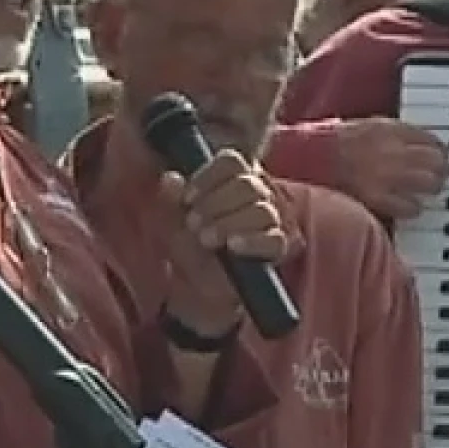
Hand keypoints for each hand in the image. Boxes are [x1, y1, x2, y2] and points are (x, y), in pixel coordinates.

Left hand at [158, 150, 286, 338]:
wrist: (197, 286)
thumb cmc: (189, 244)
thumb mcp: (172, 221)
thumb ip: (170, 198)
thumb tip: (170, 178)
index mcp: (233, 177)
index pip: (231, 161)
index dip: (208, 178)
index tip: (187, 200)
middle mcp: (258, 192)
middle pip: (247, 184)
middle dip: (215, 204)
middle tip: (193, 224)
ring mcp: (272, 219)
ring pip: (262, 210)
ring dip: (229, 223)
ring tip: (206, 239)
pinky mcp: (278, 247)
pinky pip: (274, 239)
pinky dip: (252, 240)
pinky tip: (232, 246)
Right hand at [332, 119, 447, 219]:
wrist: (305, 160)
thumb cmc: (329, 143)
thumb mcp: (363, 126)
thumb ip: (390, 134)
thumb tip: (411, 144)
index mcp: (389, 129)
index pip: (431, 139)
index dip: (440, 151)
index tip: (440, 157)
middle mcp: (393, 151)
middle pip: (437, 161)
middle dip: (441, 170)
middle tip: (439, 177)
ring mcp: (387, 176)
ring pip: (429, 184)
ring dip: (431, 189)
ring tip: (426, 193)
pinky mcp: (378, 199)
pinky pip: (410, 207)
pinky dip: (413, 208)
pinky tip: (409, 207)